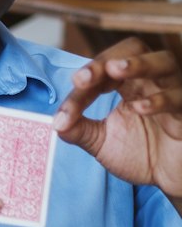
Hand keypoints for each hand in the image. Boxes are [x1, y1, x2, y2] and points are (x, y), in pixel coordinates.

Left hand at [54, 38, 181, 195]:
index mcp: (129, 83)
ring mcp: (172, 92)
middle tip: (84, 77)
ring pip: (164, 63)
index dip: (82, 87)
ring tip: (117, 71)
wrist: (167, 177)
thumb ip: (79, 131)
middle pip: (134, 49)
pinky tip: (139, 108)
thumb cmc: (141, 153)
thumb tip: (56, 123)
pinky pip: (178, 98)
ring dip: (139, 64)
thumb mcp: (102, 142)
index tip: (65, 113)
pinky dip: (159, 100)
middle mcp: (151, 80)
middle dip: (107, 59)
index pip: (103, 70)